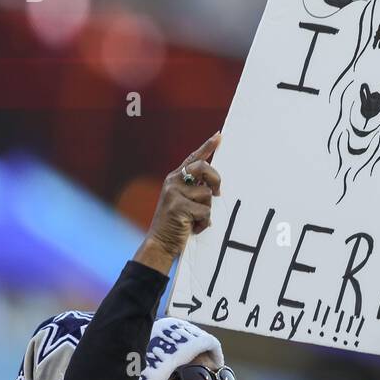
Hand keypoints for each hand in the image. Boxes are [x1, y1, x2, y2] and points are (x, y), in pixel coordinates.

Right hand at [134, 132, 221, 273]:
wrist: (160, 243)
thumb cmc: (176, 223)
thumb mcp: (183, 201)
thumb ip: (194, 189)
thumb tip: (214, 184)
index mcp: (175, 179)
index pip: (193, 158)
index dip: (207, 147)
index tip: (219, 136)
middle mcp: (173, 182)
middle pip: (203, 168)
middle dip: (216, 180)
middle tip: (217, 194)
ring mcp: (174, 193)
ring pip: (207, 194)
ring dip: (207, 211)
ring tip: (195, 220)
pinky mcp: (178, 207)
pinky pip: (205, 212)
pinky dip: (204, 223)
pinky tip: (193, 228)